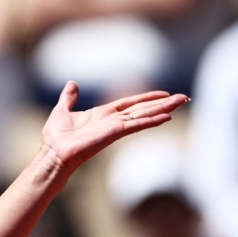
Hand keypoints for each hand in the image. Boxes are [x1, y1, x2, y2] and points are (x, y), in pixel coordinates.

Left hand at [40, 81, 188, 174]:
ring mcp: (115, 127)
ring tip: (182, 102)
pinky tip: (166, 117)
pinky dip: (150, 121)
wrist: (53, 152)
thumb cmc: (56, 137)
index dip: (146, 98)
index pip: (130, 103)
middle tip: (184, 98)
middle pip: (143, 109)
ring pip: (144, 115)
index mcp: (103, 114)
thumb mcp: (62, 110)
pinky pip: (135, 125)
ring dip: (163, 109)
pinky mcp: (113, 133)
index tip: (163, 94)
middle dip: (163, 103)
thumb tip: (72, 84)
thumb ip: (69, 98)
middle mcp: (113, 120)